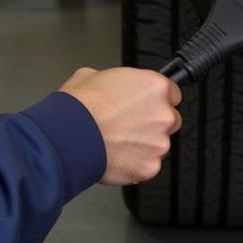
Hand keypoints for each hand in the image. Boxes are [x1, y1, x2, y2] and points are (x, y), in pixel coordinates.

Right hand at [59, 67, 181, 185]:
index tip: (146, 104)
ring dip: (144, 143)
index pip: (172, 92)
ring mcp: (158, 142)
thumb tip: (111, 87)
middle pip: (170, 119)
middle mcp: (162, 114)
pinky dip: (135, 162)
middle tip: (129, 123)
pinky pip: (148, 164)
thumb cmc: (79, 106)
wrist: (69, 136)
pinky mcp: (150, 167)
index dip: (156, 99)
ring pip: (159, 144)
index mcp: (154, 86)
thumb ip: (116, 81)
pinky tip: (117, 155)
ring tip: (118, 140)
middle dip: (153, 122)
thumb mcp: (94, 75)